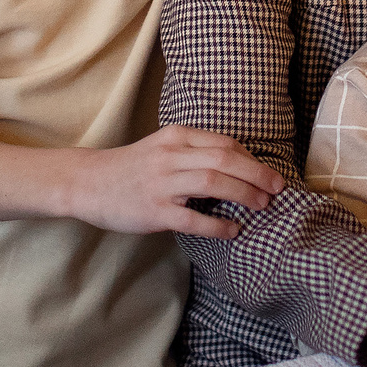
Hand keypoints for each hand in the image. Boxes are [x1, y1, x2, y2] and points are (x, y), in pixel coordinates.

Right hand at [61, 126, 284, 237]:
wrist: (88, 182)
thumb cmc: (131, 167)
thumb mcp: (163, 147)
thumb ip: (194, 152)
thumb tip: (238, 167)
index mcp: (177, 136)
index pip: (225, 143)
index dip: (253, 159)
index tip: (269, 173)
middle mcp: (171, 156)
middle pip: (226, 159)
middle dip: (258, 174)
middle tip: (278, 189)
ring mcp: (162, 183)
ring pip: (214, 182)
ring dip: (244, 194)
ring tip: (262, 205)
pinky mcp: (154, 211)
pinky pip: (194, 219)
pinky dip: (218, 225)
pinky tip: (233, 230)